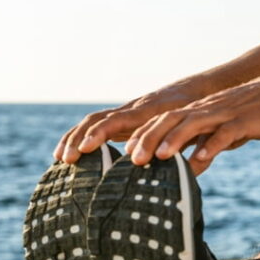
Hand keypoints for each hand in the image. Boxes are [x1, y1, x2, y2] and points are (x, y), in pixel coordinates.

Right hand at [53, 86, 198, 163]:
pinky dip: (82, 136)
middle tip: (66, 160)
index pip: (117, 120)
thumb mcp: (194, 128)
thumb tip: (185, 168)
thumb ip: (185, 144)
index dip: (99, 134)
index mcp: (149, 110)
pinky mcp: (125, 117)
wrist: (198, 91)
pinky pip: (99, 124)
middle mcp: (133, 108)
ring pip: (94, 120)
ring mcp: (127, 111)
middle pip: (99, 119)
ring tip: (61, 159)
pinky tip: (72, 153)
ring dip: (75, 137)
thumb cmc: (198, 112)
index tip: (85, 150)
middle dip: (80, 138)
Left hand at [124, 79, 259, 173]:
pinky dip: (212, 145)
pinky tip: (202, 158)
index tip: (124, 155)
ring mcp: (224, 114)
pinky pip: (225, 133)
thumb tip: (189, 168)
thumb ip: (205, 146)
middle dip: (150, 139)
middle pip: (170, 121)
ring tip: (160, 155)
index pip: (162, 122)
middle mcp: (205, 110)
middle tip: (133, 160)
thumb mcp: (223, 130)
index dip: (142, 136)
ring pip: (194, 124)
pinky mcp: (244, 121)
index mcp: (197, 112)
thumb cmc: (250, 114)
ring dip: (175, 139)